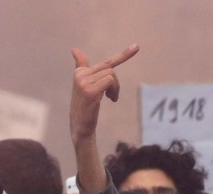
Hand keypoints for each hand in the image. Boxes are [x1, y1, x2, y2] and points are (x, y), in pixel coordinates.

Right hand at [69, 44, 138, 193]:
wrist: (80, 127)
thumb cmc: (85, 107)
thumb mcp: (85, 86)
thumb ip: (82, 67)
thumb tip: (75, 49)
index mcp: (80, 72)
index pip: (105, 62)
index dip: (123, 55)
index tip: (137, 47)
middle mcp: (80, 74)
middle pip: (110, 69)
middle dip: (116, 83)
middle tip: (113, 96)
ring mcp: (83, 82)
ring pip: (112, 75)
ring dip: (116, 88)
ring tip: (111, 98)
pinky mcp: (89, 91)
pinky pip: (110, 81)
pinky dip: (114, 90)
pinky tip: (110, 100)